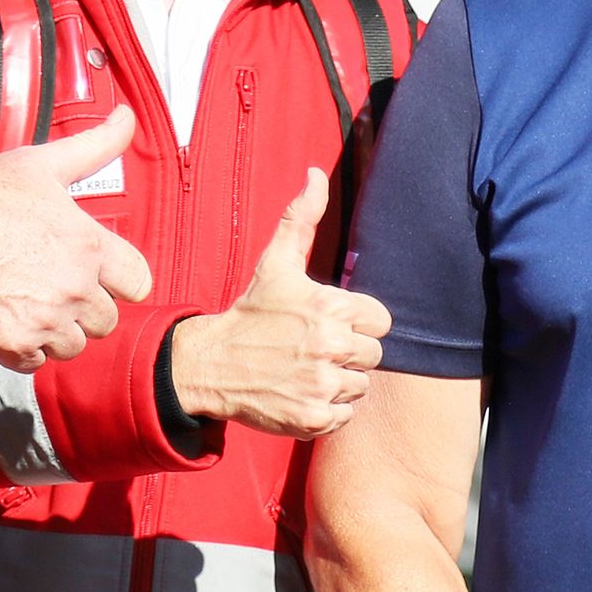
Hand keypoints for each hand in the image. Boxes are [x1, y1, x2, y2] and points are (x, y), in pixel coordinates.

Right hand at [0, 111, 156, 369]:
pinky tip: (4, 315)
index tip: (92, 271)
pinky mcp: (13, 345)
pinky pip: (37, 362)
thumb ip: (95, 146)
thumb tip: (129, 115)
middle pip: (105, 320)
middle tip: (45, 282)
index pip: (138, 283)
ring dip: (55, 330)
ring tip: (23, 298)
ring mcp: (44, 321)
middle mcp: (74, 287)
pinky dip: (23, 347)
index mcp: (89, 246)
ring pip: (73, 346)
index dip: (117, 278)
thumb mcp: (41, 163)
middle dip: (82, 306)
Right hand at [167, 170, 393, 439]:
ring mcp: (321, 384)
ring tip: (305, 370)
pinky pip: (345, 415)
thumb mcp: (276, 262)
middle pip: (373, 356)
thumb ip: (302, 218)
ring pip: (361, 386)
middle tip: (313, 349)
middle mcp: (329, 345)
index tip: (328, 324)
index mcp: (330, 306)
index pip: (381, 322)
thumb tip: (314, 174)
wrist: (210, 363)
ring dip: (339, 382)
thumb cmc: (251, 312)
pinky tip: (301, 393)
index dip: (357, 323)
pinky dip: (328, 409)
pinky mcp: (313, 417)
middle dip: (348, 353)